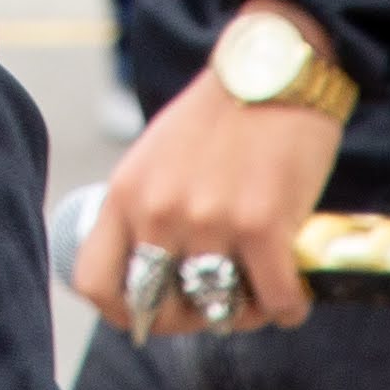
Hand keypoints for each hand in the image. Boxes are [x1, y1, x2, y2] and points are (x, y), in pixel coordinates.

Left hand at [72, 7, 344, 339]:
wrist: (271, 70)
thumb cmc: (218, 119)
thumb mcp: (155, 159)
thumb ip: (146, 211)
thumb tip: (151, 280)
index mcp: (125, 194)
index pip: (95, 283)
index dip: (123, 314)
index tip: (152, 315)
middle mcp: (158, 211)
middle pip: (159, 309)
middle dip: (191, 319)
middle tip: (219, 304)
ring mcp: (208, 220)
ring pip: (221, 310)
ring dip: (246, 312)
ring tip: (262, 291)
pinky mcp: (261, 225)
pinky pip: (274, 301)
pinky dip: (288, 306)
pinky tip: (293, 291)